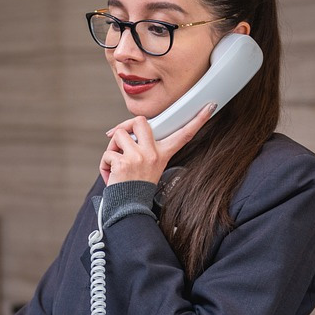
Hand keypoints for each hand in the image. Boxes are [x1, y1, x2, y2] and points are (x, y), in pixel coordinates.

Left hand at [100, 103, 215, 186]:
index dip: (198, 120)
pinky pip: (107, 154)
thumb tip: (124, 132)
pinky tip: (111, 176)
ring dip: (111, 148)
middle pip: (140, 121)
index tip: (210, 106)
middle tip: (121, 138)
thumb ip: (143, 149)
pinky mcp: (123, 163)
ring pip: (118, 135)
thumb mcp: (148, 166)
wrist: (129, 207)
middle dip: (125, 125)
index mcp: (162, 154)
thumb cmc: (135, 187)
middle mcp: (153, 154)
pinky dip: (104, 165)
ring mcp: (139, 157)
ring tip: (116, 163)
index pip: (183, 135)